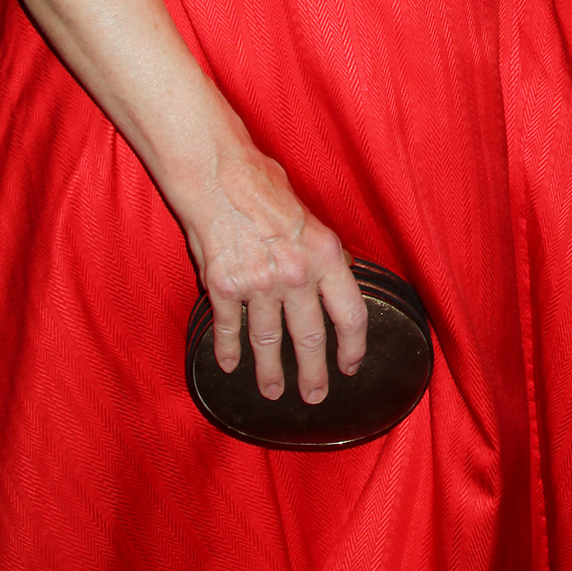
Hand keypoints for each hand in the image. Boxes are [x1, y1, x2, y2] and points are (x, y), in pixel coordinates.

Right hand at [180, 142, 367, 403]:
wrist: (217, 174)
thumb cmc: (263, 184)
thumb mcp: (309, 215)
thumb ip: (321, 252)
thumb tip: (339, 275)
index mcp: (325, 254)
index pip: (350, 314)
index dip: (354, 347)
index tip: (351, 365)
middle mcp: (295, 275)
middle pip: (310, 338)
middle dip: (313, 373)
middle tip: (314, 395)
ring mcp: (258, 284)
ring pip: (269, 342)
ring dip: (271, 372)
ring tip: (273, 391)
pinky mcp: (225, 287)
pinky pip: (230, 328)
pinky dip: (228, 349)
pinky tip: (228, 365)